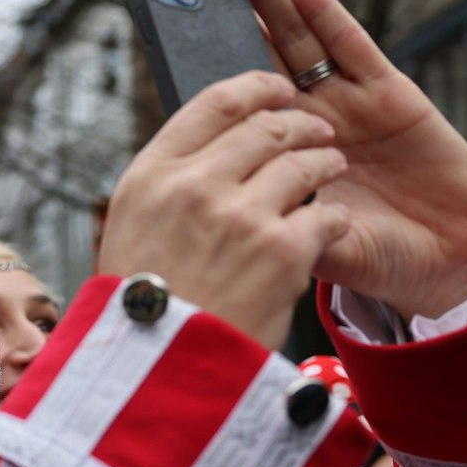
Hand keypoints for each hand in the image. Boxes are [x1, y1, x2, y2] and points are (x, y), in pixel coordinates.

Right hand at [100, 69, 350, 347]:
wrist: (158, 378)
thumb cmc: (143, 310)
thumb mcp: (132, 233)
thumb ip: (169, 186)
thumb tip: (214, 148)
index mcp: (150, 177)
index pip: (212, 103)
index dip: (256, 87)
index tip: (277, 88)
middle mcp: (193, 186)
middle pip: (265, 127)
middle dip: (300, 124)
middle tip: (318, 132)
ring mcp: (240, 217)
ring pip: (304, 162)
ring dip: (325, 162)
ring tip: (333, 167)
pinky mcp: (282, 251)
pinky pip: (326, 214)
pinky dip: (333, 218)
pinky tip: (331, 226)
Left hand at [195, 0, 466, 320]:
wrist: (450, 264)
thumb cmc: (382, 261)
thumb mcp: (318, 250)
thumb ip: (284, 230)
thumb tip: (236, 223)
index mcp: (278, 160)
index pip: (235, 107)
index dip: (207, 69)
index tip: (170, 32)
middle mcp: (307, 123)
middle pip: (260, 57)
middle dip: (230, 13)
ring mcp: (347, 104)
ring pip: (300, 40)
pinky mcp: (390, 94)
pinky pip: (351, 47)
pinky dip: (324, 13)